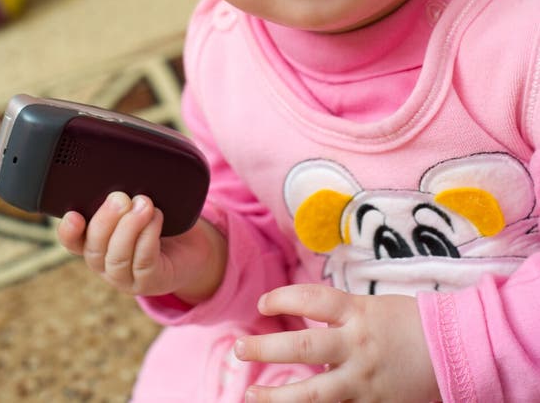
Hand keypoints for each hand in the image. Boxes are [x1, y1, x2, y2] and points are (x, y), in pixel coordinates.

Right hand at [57, 191, 226, 301]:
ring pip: (116, 257)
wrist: (191, 249)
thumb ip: (126, 189)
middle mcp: (105, 262)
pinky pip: (143, 261)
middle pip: (93, 247)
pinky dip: (149, 236)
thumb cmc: (161, 221)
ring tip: (144, 204)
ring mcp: (125, 276)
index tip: (73, 214)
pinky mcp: (149, 282)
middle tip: (120, 197)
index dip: (68, 230)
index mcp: (96, 241)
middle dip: (106, 220)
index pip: (72, 240)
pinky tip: (157, 217)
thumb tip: (122, 162)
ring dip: (129, 227)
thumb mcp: (138, 202)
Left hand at [235, 284, 439, 402]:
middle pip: (305, 346)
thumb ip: (340, 316)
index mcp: (359, 314)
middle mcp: (358, 346)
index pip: (314, 299)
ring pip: (314, 394)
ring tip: (251, 395)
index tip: (262, 304)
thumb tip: (306, 321)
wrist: (453, 350)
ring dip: (278, 397)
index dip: (284, 298)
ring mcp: (364, 381)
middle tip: (239, 349)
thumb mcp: (373, 307)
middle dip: (266, 348)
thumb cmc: (409, 323)